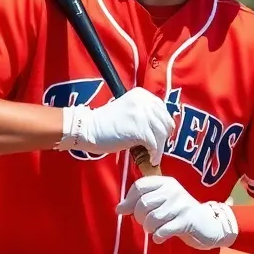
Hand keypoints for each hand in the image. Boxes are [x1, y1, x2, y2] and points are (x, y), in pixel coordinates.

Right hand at [59, 87, 173, 164]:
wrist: (88, 129)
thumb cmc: (105, 123)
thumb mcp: (127, 109)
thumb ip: (143, 113)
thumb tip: (160, 127)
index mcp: (141, 94)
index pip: (162, 109)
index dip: (163, 124)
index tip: (160, 134)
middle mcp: (144, 101)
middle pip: (165, 121)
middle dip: (163, 136)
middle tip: (158, 146)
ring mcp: (142, 114)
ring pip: (162, 134)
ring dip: (160, 147)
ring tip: (153, 155)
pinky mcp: (140, 129)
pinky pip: (155, 145)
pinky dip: (155, 154)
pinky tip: (150, 159)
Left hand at [116, 176, 236, 250]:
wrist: (209, 224)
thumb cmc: (180, 214)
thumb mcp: (163, 202)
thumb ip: (141, 202)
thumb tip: (119, 209)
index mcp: (166, 182)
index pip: (139, 186)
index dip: (129, 200)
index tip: (126, 211)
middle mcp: (173, 190)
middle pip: (143, 203)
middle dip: (140, 218)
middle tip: (146, 223)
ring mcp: (181, 205)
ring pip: (152, 218)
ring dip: (149, 228)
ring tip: (155, 230)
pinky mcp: (186, 220)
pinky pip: (163, 230)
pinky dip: (158, 236)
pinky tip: (161, 237)